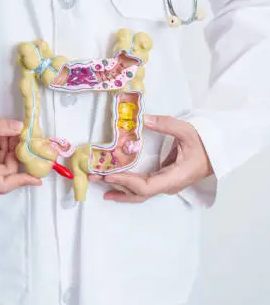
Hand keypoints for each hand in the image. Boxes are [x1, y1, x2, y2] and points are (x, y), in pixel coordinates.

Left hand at [90, 115, 213, 202]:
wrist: (218, 153)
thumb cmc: (205, 143)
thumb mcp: (188, 131)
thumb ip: (167, 125)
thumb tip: (145, 119)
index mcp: (175, 177)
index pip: (146, 186)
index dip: (126, 182)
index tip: (109, 176)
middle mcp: (168, 185)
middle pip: (138, 192)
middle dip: (115, 186)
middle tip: (94, 178)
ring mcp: (166, 185)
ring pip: (139, 193)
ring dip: (118, 190)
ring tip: (99, 186)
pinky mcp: (163, 181)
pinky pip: (142, 188)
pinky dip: (126, 187)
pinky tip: (114, 187)